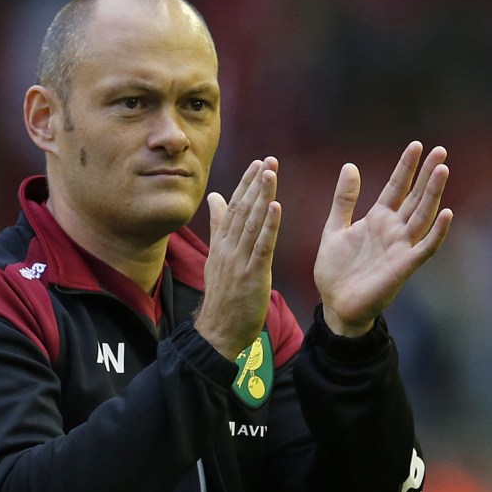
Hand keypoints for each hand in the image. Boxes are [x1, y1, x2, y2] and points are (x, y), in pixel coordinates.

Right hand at [195, 157, 281, 359]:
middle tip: (268, 159)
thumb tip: (215, 197)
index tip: (257, 162)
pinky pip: (261, 246)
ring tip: (271, 173)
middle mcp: (228, 248)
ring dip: (262, 197)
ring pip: (252, 223)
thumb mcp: (216, 258)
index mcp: (221, 243)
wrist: (217, 332)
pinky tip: (276, 207)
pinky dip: (269, 226)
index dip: (246, 184)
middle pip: (243, 210)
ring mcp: (239, 261)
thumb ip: (218, 227)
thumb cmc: (221, 297)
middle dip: (256, 183)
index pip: (234, 207)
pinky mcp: (252, 275)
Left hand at [315, 141, 452, 336]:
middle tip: (440, 150)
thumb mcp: (333, 228)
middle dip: (427, 174)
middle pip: (415, 197)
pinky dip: (437, 232)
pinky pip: (425, 247)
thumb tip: (350, 165)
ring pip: (422, 216)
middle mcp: (393, 230)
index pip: (396, 187)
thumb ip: (343, 200)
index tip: (416, 145)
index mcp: (377, 219)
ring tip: (442, 170)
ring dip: (433, 194)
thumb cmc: (335, 270)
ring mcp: (401, 247)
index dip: (406, 167)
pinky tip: (447, 213)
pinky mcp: (404, 266)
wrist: (335, 305)